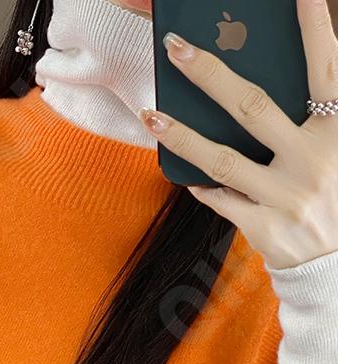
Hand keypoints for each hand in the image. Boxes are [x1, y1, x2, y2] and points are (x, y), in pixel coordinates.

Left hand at [140, 0, 337, 268]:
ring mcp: (286, 196)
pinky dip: (200, 185)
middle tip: (176, 47)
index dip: (315, 29)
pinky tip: (180, 173)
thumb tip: (263, 93)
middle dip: (210, 73)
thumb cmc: (335, 198)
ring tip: (150, 115)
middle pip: (253, 106)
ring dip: (181, 135)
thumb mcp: (337, 152)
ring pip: (222, 159)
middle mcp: (314, 160)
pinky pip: (220, 199)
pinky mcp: (264, 228)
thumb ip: (314, 121)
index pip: (328, 69)